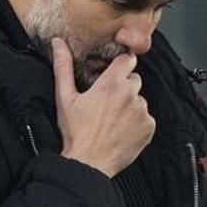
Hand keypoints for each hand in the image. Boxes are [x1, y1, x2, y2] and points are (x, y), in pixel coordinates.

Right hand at [53, 37, 154, 177]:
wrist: (89, 163)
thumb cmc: (76, 132)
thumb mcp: (65, 97)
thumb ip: (63, 66)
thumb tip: (58, 43)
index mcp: (111, 83)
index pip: (127, 60)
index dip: (120, 66)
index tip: (113, 74)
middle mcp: (131, 94)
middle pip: (134, 80)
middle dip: (123, 87)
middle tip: (107, 103)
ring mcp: (142, 111)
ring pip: (140, 100)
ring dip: (130, 106)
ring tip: (113, 120)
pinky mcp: (148, 127)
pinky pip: (146, 118)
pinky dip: (137, 123)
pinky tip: (122, 130)